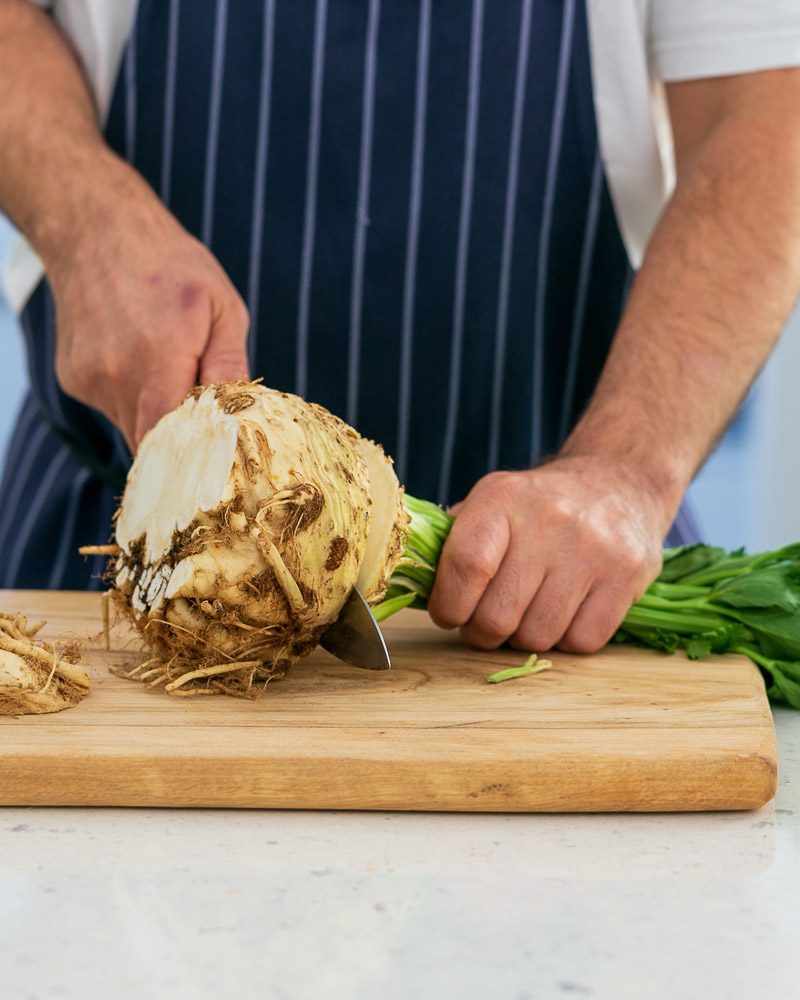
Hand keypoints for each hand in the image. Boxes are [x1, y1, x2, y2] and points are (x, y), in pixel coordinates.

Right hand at [48, 165, 249, 449]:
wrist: (97, 228)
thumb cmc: (171, 263)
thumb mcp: (222, 307)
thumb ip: (229, 367)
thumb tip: (240, 418)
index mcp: (157, 359)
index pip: (170, 441)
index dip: (194, 459)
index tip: (218, 463)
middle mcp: (115, 376)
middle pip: (152, 445)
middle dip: (182, 445)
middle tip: (208, 428)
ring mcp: (90, 380)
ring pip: (132, 429)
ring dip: (158, 418)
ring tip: (171, 373)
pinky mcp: (74, 380)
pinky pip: (114, 409)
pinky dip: (134, 398)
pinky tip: (141, 360)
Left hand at [426, 457, 668, 653]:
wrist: (618, 482)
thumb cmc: (538, 505)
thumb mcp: (491, 501)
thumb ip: (453, 541)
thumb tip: (416, 585)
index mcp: (502, 499)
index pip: (465, 567)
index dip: (449, 606)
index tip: (449, 614)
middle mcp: (549, 521)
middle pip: (498, 616)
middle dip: (483, 631)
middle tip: (487, 621)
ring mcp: (593, 549)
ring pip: (538, 636)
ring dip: (525, 637)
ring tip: (527, 612)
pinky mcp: (628, 575)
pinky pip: (581, 642)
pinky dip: (566, 640)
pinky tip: (565, 612)